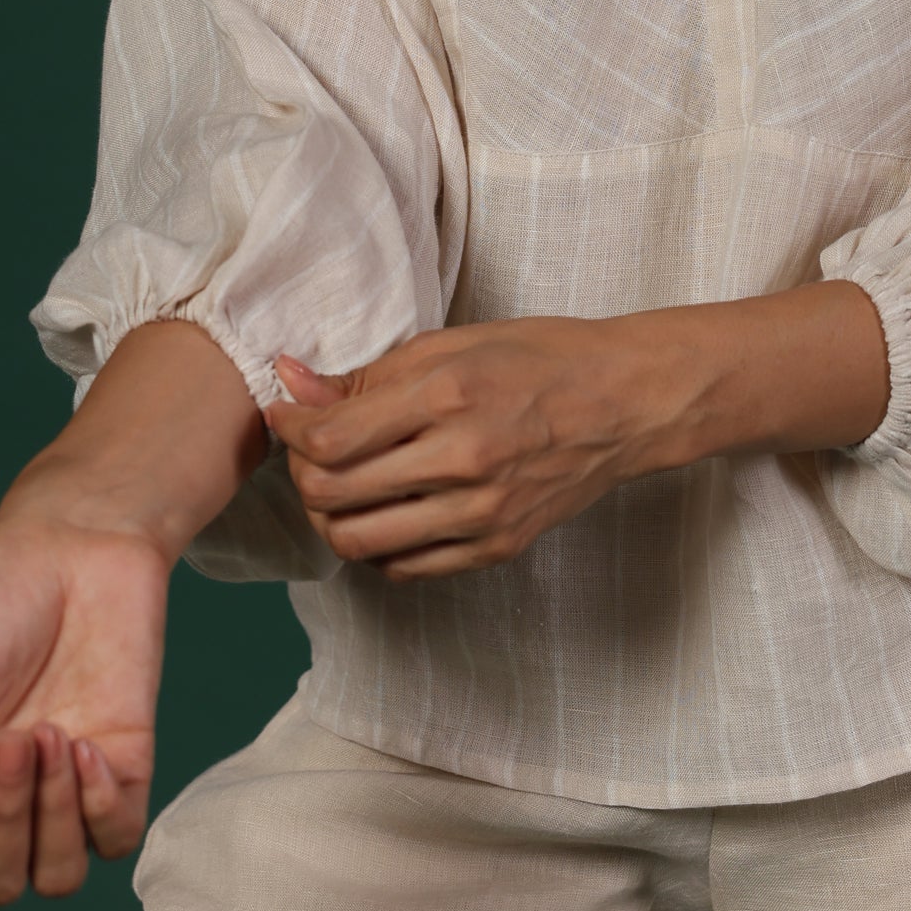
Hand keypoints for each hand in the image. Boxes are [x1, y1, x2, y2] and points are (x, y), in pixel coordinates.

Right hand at [0, 510, 166, 910]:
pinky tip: (88, 742)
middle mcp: (0, 801)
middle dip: (3, 822)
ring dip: (52, 817)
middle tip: (17, 737)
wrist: (76, 541)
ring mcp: (65, 791)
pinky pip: (118, 839)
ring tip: (53, 734)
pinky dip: (101, 806)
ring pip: (57, 877)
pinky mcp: (124, 767)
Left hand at [265, 283, 888, 579]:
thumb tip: (294, 384)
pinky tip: (383, 512)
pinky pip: (404, 567)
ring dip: (329, 516)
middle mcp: (463, 458)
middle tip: (308, 452)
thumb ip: (371, 374)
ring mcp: (482, 512)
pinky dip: (375, 546)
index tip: (286, 415)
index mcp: (450, 394)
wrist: (623, 403)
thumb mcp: (453, 343)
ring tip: (338, 487)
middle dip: (302, 473)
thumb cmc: (540, 359)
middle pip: (334, 493)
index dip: (290, 428)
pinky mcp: (496, 547)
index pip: (331, 438)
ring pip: (359, 541)